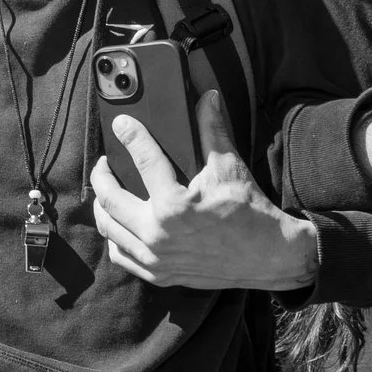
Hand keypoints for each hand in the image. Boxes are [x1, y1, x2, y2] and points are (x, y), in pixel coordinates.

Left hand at [92, 90, 320, 290]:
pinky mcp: (159, 274)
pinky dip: (115, 237)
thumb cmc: (250, 211)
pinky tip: (119, 223)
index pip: (142, 160)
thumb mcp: (230, 166)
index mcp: (173, 206)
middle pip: (109, 200)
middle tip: (105, 163)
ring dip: (102, 207)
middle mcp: (158, 235)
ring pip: (109, 229)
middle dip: (101, 176)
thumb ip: (212, 129)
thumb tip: (207, 97)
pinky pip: (121, 256)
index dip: (131, 136)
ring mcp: (156, 258)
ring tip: (107, 191)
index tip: (121, 125)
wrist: (270, 256)